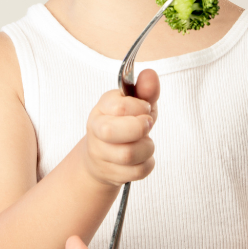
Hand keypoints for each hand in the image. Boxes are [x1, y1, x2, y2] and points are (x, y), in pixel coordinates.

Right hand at [82, 69, 159, 186]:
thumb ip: (145, 90)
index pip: (119, 106)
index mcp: (102, 108)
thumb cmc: (124, 124)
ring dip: (147, 148)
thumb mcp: (136, 105)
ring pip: (128, 154)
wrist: (103, 156)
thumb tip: (150, 74)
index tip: (144, 108)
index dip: (139, 107)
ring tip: (145, 142)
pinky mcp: (111, 174)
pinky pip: (137, 172)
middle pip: (111, 132)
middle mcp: (96, 130)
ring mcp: (101, 154)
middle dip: (138, 128)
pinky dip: (147, 164)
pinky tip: (142, 158)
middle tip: (147, 125)